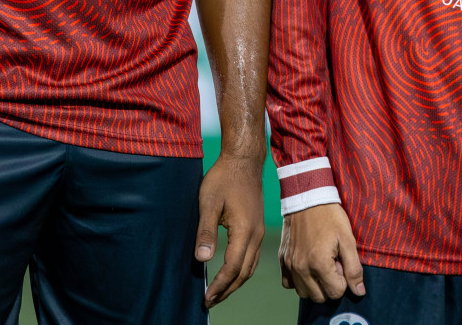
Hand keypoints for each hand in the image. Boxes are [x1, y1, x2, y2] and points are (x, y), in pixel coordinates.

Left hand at [195, 153, 264, 306]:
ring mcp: (259, 231)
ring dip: (235, 282)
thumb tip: (202, 260)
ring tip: (219, 292)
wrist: (244, 161)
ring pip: (251, 266)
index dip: (220, 285)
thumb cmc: (224, 178)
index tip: (206, 297)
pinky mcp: (258, 227)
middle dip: (227, 289)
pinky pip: (253, 257)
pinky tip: (232, 273)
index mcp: (245, 230)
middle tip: (210, 301)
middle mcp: (256, 235)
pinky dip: (242, 270)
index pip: (233, 267)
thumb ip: (205, 232)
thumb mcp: (208, 203)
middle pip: (244, 272)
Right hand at [280, 204, 363, 302]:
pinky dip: (298, 280)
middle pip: (319, 297)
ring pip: (303, 293)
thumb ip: (354, 268)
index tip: (342, 263)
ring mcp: (289, 265)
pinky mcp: (282, 259)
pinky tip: (307, 266)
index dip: (343, 280)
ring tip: (321, 263)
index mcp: (318, 264)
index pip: (336, 293)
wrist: (307, 197)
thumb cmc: (330, 217)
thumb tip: (359, 292)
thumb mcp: (348, 240)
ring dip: (315, 284)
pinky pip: (288, 283)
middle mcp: (301, 268)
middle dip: (330, 284)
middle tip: (332, 263)